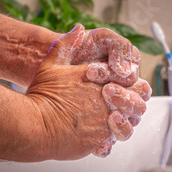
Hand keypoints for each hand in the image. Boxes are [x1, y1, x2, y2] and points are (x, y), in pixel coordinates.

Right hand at [26, 25, 147, 159]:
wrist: (34, 125)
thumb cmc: (42, 95)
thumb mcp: (52, 63)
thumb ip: (67, 45)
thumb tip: (78, 29)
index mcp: (102, 81)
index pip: (132, 79)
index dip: (129, 82)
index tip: (118, 84)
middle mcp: (108, 102)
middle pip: (138, 102)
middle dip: (132, 102)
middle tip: (119, 104)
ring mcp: (106, 123)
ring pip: (130, 124)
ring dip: (122, 123)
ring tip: (107, 120)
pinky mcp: (99, 141)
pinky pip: (113, 141)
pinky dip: (107, 139)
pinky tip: (96, 135)